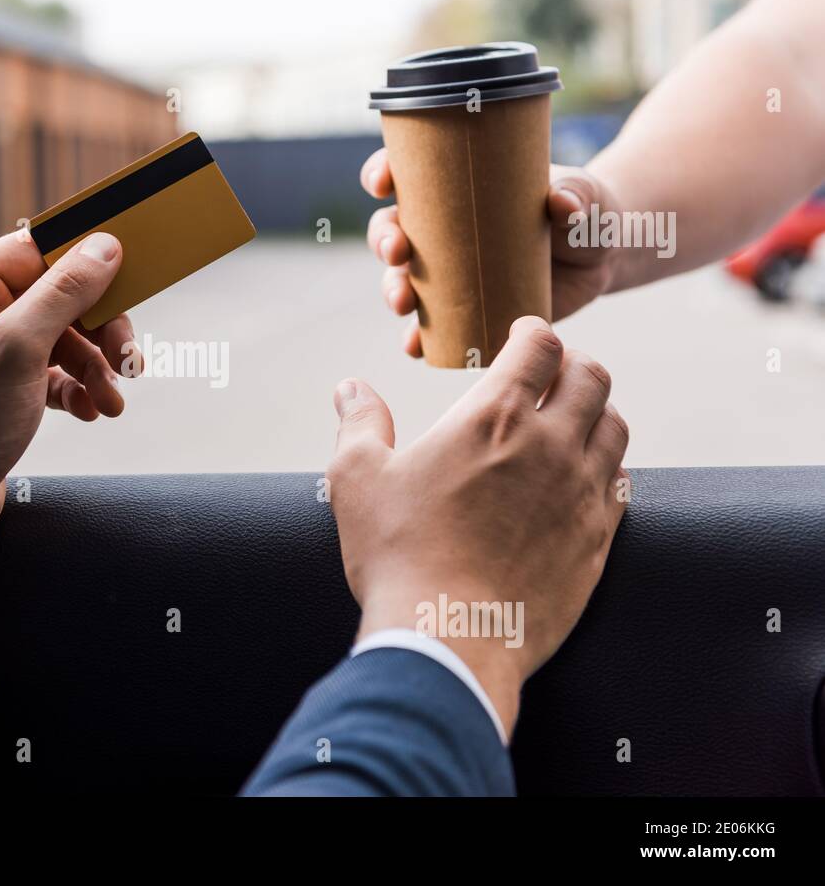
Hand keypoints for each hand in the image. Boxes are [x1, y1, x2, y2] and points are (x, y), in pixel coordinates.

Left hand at [0, 230, 137, 659]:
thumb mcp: (16, 352)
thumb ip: (63, 293)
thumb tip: (104, 245)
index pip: (36, 250)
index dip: (86, 262)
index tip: (131, 278)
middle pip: (56, 296)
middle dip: (99, 328)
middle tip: (130, 359)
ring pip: (60, 339)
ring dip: (95, 366)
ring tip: (114, 401)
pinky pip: (50, 375)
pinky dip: (77, 390)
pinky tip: (91, 412)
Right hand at [325, 317, 628, 735]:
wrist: (449, 640)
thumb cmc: (397, 554)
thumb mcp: (357, 478)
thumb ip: (360, 421)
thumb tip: (350, 387)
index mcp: (494, 417)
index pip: (542, 346)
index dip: (533, 331)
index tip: (522, 335)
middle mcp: (551, 446)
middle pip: (593, 377)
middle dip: (573, 364)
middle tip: (552, 373)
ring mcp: (581, 495)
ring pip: (615, 428)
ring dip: (595, 413)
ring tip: (571, 420)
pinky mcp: (597, 542)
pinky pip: (621, 486)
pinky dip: (605, 469)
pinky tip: (582, 478)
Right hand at [360, 148, 621, 357]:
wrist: (597, 259)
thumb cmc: (584, 212)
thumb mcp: (583, 196)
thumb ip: (575, 195)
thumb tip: (564, 204)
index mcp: (455, 186)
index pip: (405, 173)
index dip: (382, 174)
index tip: (383, 183)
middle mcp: (439, 229)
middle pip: (391, 230)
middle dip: (384, 240)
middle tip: (397, 251)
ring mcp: (447, 272)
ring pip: (401, 279)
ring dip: (392, 290)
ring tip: (403, 302)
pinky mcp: (461, 310)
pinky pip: (427, 328)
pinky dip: (416, 338)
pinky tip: (415, 346)